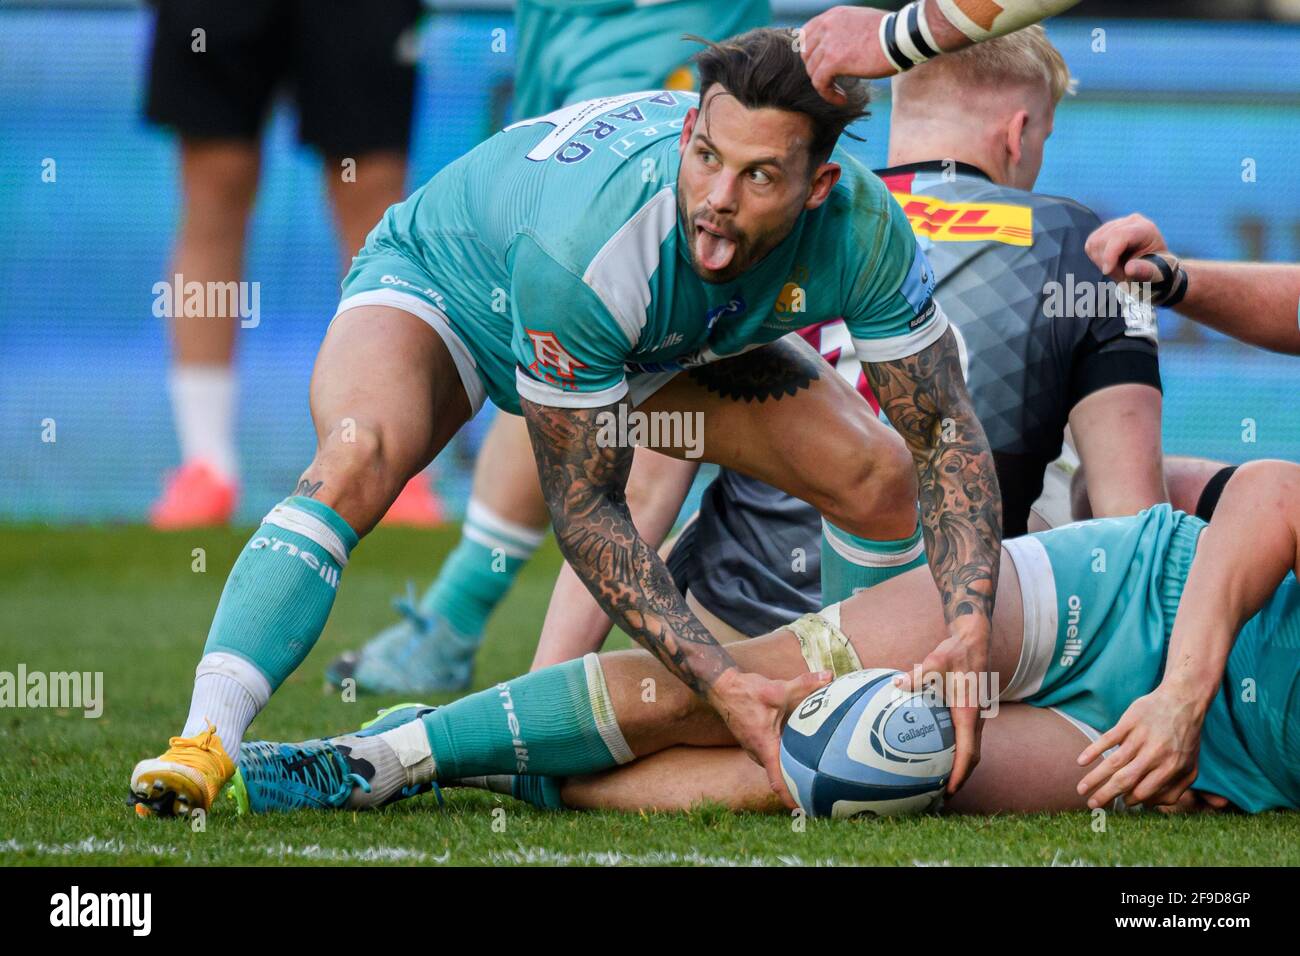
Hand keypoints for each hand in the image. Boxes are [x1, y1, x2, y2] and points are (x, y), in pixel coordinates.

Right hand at [709, 667, 832, 808]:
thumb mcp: (776, 689)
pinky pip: (774, 757)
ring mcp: (756, 750)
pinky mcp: (757, 744)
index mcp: (764, 745)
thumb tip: (828, 676)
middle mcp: (759, 752)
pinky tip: (802, 755)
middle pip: (780, 777)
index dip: (790, 797)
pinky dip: (786, 760)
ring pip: (777, 767)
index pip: (777, 779)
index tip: (805, 809)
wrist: (722, 688)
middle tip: (822, 795)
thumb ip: (803, 684)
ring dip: (792, 772)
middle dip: (798, 787)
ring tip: (816, 778)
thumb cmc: (746, 692)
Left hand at [798, 6, 895, 102]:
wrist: (901, 37)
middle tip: (831, 80)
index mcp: (833, 16)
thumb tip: (840, 46)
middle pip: (807, 54)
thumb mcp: (861, 22)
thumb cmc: (890, 33)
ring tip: (839, 92)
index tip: (821, 66)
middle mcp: (827, 26)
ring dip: (824, 85)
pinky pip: (820, 83)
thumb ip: (845, 31)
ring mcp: (828, 43)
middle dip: (816, 70)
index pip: (807, 34)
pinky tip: (842, 99)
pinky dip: (829, 94)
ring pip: (812, 71)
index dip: (810, 53)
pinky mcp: (833, 61)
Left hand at [896, 626, 990, 794]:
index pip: (969, 751)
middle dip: (960, 777)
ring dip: (959, 766)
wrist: (973, 641)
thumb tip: (897, 683)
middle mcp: (975, 718)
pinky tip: (935, 753)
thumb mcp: (936, 660)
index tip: (951, 790)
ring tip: (939, 782)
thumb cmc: (955, 651)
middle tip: (941, 795)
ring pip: (970, 749)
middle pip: (972, 757)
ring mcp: (973, 716)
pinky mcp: (968, 711)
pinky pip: (965, 738)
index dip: (961, 773)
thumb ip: (918, 674)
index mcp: (969, 712)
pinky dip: (956, 751)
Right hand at [1076, 686, 1205, 809]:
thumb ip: (1176, 789)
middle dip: (1106, 795)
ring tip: (1080, 790)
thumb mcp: (1190, 767)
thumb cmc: (1185, 738)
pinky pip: (1108, 739)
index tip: (1121, 802)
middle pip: (1125, 780)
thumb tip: (1151, 805)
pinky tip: (1081, 761)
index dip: (1131, 800)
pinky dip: (1093, 750)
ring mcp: (1140, 737)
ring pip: (1113, 762)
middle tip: (1091, 806)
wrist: (1183, 701)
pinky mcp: (1129, 722)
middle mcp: (1155, 755)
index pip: (1144, 792)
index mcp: (1171, 768)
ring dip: (1094, 778)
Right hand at [1085, 213, 1172, 283]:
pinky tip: (1110, 262)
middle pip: (1104, 239)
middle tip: (1120, 274)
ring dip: (1101, 261)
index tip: (1107, 272)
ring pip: (1095, 242)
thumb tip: (1129, 268)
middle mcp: (1131, 221)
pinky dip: (1096, 257)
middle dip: (1107, 261)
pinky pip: (1090, 244)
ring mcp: (1116, 224)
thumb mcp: (1156, 274)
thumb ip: (1145, 271)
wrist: (1151, 267)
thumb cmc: (1155, 270)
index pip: (1120, 235)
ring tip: (1116, 269)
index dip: (1110, 254)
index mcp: (1146, 229)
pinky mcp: (1104, 230)